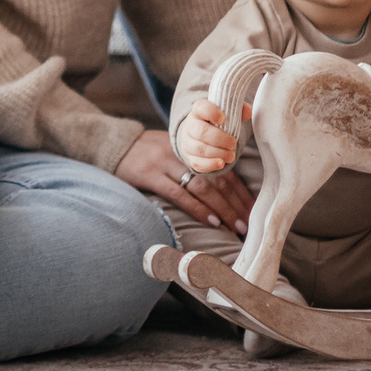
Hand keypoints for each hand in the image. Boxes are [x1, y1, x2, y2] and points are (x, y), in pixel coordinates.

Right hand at [118, 126, 251, 235]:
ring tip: (236, 226)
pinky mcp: (150, 175)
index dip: (241, 190)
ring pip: (202, 188)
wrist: (116, 143)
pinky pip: (178, 194)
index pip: (225, 170)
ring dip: (222, 209)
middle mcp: (184, 154)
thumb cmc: (149, 151)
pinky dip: (197, 208)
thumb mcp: (175, 149)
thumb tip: (224, 187)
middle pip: (217, 180)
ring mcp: (166, 164)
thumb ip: (197, 163)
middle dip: (236, 203)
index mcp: (193, 147)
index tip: (254, 209)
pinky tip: (211, 221)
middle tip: (250, 223)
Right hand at [175, 100, 239, 173]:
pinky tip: (221, 163)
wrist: (199, 137)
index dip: (212, 113)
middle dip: (221, 139)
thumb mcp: (225, 114)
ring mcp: (187, 143)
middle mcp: (190, 126)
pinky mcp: (190, 157)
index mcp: (198, 111)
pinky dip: (211, 164)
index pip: (201, 108)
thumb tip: (248, 111)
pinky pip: (197, 163)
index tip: (223, 119)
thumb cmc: (215, 124)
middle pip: (201, 132)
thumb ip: (238, 111)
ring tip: (231, 155)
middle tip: (233, 143)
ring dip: (219, 153)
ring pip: (200, 149)